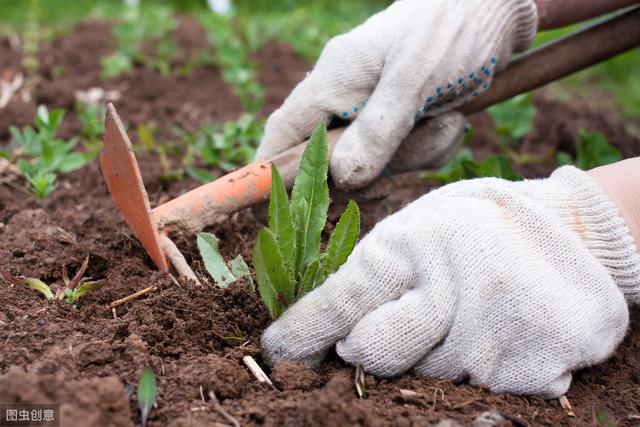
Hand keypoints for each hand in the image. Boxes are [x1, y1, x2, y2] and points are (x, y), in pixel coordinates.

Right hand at [256, 0, 537, 188]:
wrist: (495, 7)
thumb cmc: (452, 30)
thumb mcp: (416, 80)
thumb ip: (378, 130)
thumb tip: (344, 178)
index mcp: (333, 78)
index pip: (285, 132)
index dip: (274, 170)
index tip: (276, 205)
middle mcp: (346, 95)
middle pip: (335, 158)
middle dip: (377, 166)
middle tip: (414, 148)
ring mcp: (374, 106)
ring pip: (376, 159)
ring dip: (415, 152)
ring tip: (446, 120)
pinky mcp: (401, 115)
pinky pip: (405, 152)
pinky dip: (431, 146)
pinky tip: (452, 121)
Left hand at [261, 166, 639, 397]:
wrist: (567, 233)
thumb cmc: (470, 228)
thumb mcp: (415, 229)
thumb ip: (369, 276)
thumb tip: (319, 334)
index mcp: (415, 243)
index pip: (341, 301)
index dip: (302, 332)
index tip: (278, 351)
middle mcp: (454, 287)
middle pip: (375, 354)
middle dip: (371, 345)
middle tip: (403, 315)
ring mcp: (497, 332)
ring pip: (425, 377)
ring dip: (433, 352)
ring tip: (463, 311)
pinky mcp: (535, 368)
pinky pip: (474, 391)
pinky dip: (474, 368)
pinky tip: (494, 330)